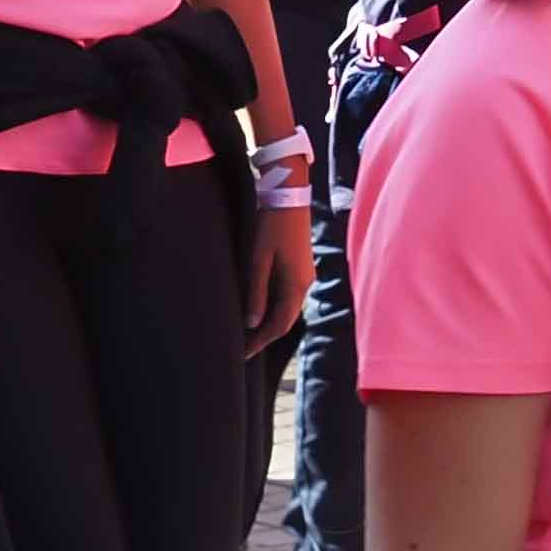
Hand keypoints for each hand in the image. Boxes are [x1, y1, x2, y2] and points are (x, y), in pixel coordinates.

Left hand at [245, 197, 313, 354]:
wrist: (289, 197)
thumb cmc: (272, 226)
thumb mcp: (259, 259)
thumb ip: (256, 291)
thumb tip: (251, 322)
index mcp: (296, 285)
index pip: (280, 324)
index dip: (262, 341)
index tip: (245, 353)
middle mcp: (304, 283)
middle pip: (286, 318)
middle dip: (266, 334)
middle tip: (245, 347)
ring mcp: (305, 275)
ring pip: (287, 307)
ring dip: (270, 321)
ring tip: (250, 331)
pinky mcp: (301, 267)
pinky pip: (288, 295)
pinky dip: (275, 306)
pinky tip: (261, 307)